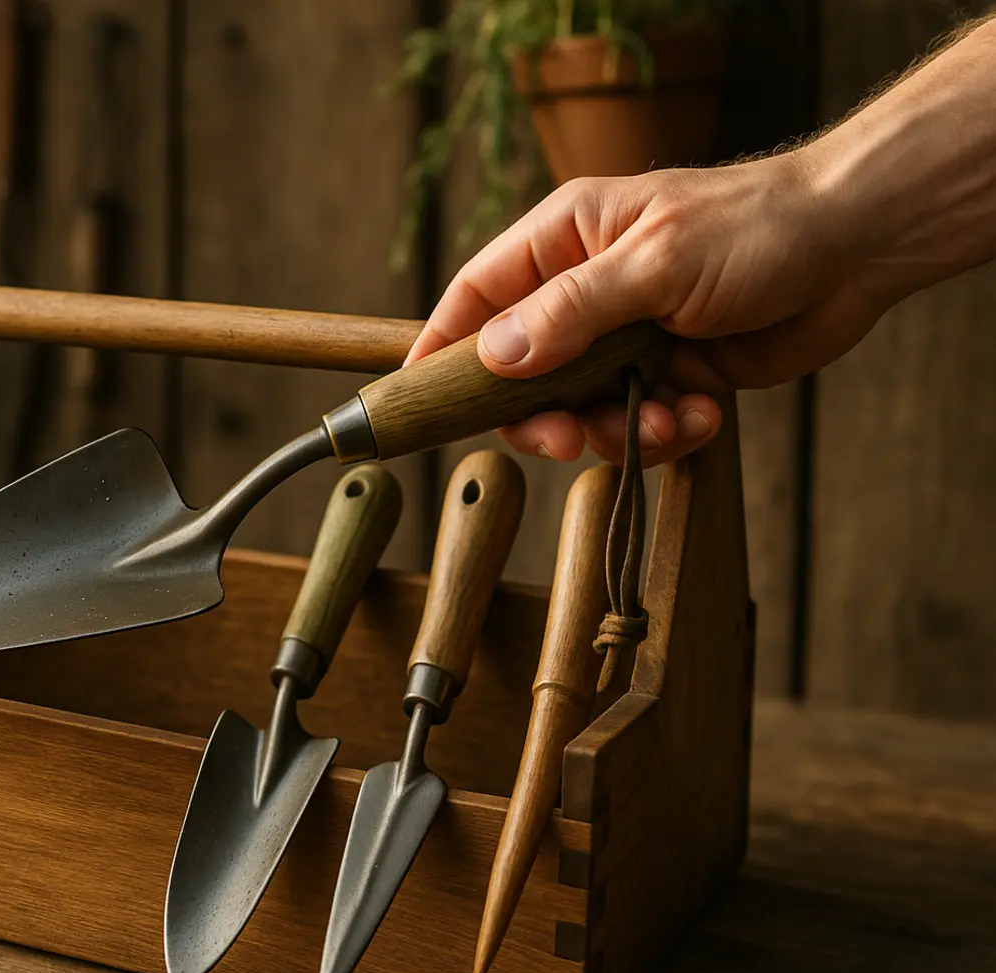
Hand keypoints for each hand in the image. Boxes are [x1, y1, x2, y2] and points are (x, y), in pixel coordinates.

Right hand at [407, 153, 879, 465]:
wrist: (857, 248)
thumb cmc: (755, 229)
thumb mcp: (652, 265)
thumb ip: (568, 313)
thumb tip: (492, 356)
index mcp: (564, 239)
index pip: (477, 296)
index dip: (443, 348)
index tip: (420, 400)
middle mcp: (584, 289)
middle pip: (520, 374)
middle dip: (545, 415)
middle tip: (571, 438)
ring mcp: (625, 336)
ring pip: (579, 410)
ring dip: (618, 430)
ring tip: (666, 420)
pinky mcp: (668, 373)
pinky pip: (638, 424)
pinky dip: (667, 431)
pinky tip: (703, 413)